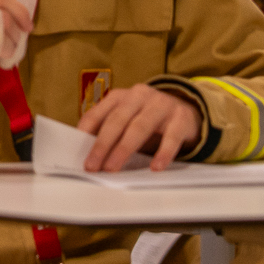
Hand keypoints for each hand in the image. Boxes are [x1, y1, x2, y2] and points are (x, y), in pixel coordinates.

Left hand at [77, 84, 201, 172]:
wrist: (186, 111)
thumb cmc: (148, 119)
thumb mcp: (126, 120)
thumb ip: (109, 132)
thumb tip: (88, 155)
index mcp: (120, 96)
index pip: (97, 113)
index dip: (86, 133)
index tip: (78, 152)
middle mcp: (139, 96)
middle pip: (117, 120)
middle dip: (102, 145)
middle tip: (93, 166)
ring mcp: (161, 104)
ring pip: (139, 127)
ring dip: (124, 149)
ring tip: (113, 168)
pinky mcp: (181, 117)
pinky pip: (171, 137)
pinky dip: (163, 153)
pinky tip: (156, 166)